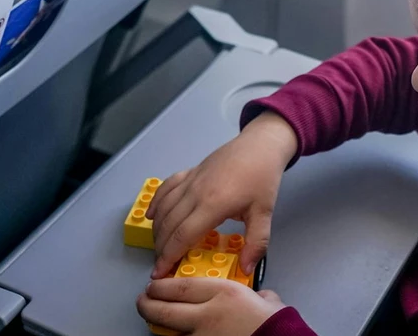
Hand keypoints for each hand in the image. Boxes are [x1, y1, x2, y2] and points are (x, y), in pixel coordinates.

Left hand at [137, 278, 284, 335]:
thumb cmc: (278, 326)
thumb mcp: (269, 302)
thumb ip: (258, 295)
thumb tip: (259, 296)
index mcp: (224, 293)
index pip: (180, 286)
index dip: (161, 285)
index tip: (155, 284)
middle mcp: (208, 314)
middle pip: (165, 308)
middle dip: (148, 304)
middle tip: (143, 300)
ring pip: (169, 330)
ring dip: (158, 324)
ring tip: (154, 319)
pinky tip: (175, 335)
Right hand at [147, 113, 298, 277]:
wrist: (261, 145)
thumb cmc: (263, 178)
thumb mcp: (265, 213)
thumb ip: (257, 243)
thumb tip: (246, 270)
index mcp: (213, 205)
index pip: (182, 236)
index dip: (168, 257)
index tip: (159, 273)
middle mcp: (195, 192)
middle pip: (168, 225)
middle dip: (160, 248)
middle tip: (160, 265)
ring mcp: (190, 180)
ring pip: (164, 208)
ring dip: (157, 229)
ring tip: (159, 247)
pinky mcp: (190, 171)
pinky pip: (165, 188)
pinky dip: (156, 203)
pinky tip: (152, 216)